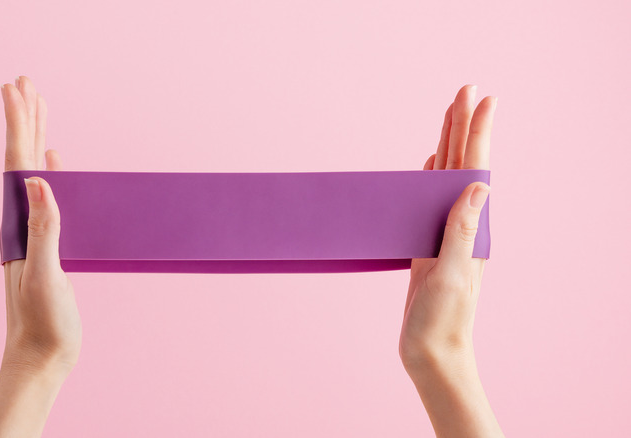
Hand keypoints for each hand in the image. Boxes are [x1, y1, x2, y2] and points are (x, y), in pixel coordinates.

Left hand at [0, 76, 80, 377]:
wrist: (41, 356)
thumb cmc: (42, 322)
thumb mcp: (44, 275)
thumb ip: (43, 228)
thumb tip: (39, 179)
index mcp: (19, 224)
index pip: (16, 164)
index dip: (18, 124)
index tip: (17, 88)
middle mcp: (22, 222)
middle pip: (21, 160)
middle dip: (25, 119)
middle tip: (26, 83)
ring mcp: (35, 232)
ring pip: (35, 174)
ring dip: (36, 139)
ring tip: (41, 110)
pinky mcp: (50, 245)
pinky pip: (50, 198)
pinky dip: (52, 174)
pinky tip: (54, 163)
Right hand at [398, 84, 503, 436]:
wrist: (431, 352)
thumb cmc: (442, 320)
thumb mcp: (451, 274)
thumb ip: (461, 231)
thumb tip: (477, 186)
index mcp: (470, 229)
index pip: (474, 170)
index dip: (477, 133)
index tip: (482, 98)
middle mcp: (461, 225)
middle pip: (461, 165)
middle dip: (462, 126)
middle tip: (465, 90)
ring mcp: (442, 234)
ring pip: (443, 178)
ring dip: (446, 145)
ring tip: (448, 116)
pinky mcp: (425, 245)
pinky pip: (427, 200)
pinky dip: (428, 176)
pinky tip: (427, 164)